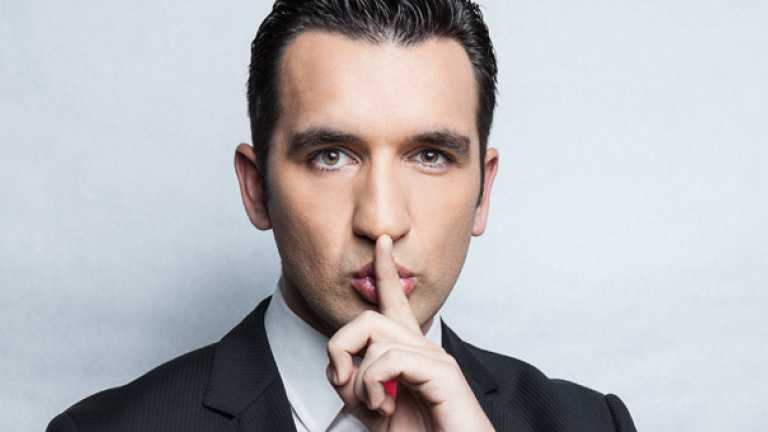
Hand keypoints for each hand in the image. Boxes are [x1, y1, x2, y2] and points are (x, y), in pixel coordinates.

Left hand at [326, 235, 494, 431]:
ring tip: (377, 407)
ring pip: (375, 338)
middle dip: (340, 346)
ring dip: (360, 381)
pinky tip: (385, 408)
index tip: (381, 244)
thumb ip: (356, 386)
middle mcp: (424, 348)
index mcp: (410, 354)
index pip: (395, 304)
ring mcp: (435, 358)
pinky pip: (389, 359)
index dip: (385, 273)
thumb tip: (340, 368)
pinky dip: (373, 385)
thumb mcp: (374, 412)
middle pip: (369, 318)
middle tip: (342, 382)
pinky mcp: (443, 372)